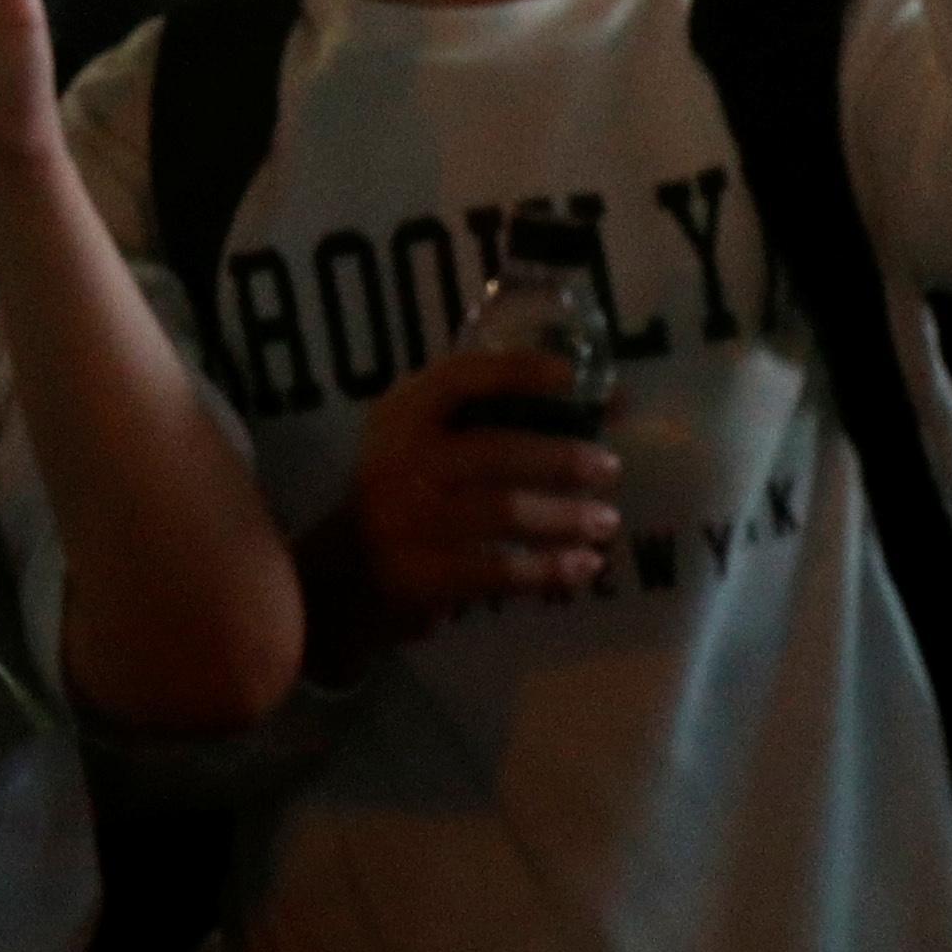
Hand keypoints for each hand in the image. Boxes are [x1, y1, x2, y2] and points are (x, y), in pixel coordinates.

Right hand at [330, 347, 624, 635]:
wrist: (341, 579)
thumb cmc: (404, 498)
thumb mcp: (423, 445)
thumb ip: (490, 421)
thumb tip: (604, 402)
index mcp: (401, 418)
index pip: (457, 379)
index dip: (516, 372)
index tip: (570, 376)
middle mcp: (399, 462)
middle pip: (496, 451)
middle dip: (561, 458)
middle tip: (609, 467)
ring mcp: (407, 521)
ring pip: (503, 511)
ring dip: (565, 517)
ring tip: (605, 521)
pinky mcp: (421, 576)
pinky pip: (498, 570)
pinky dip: (548, 569)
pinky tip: (583, 567)